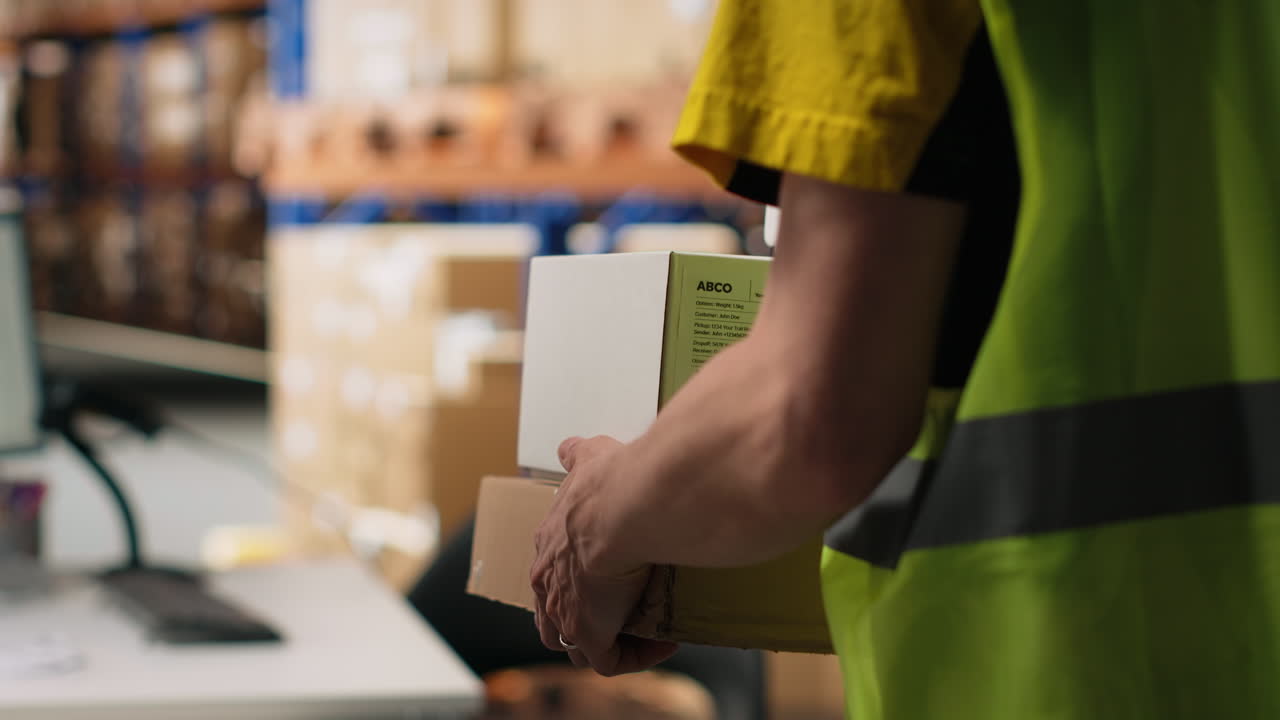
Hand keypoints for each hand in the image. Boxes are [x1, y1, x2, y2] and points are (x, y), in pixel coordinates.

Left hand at [531, 435, 678, 675]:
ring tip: (641, 632)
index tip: (612, 576)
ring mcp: (564, 611)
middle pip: (553, 616)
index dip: (577, 580)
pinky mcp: (589, 634)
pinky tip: (665, 642)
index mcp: (548, 544)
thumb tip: (569, 447)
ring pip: (572, 644)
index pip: (551, 572)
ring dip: (607, 641)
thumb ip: (579, 454)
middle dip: (583, 619)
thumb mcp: (590, 458)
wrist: (625, 507)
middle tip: (622, 612)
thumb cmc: (611, 482)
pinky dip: (636, 656)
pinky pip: (609, 661)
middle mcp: (547, 581)